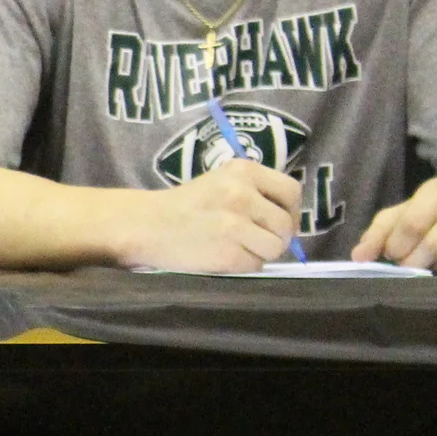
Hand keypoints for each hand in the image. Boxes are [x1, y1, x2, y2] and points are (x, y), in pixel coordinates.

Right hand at [116, 159, 301, 272]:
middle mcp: (241, 194)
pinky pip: (255, 264)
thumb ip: (255, 191)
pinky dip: (244, 264)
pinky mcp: (226, 253)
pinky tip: (224, 255)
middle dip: (277, 237)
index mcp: (243, 171)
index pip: (291, 191)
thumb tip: (288, 220)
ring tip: (239, 247)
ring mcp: (234, 225)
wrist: (145, 225)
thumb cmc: (186, 204)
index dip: (291, 210)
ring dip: (262, 252)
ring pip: (275, 247)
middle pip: (286, 224)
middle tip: (258, 240)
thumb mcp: (221, 181)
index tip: (279, 220)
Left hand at [352, 178, 436, 275]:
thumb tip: (359, 257)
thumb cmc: (429, 218)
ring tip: (435, 267)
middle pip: (435, 244)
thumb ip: (377, 234)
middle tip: (410, 269)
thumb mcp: (400, 218)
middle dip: (416, 263)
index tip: (392, 257)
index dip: (397, 246)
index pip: (413, 223)